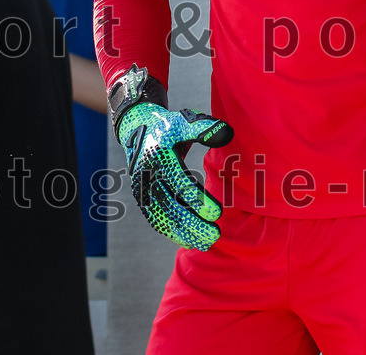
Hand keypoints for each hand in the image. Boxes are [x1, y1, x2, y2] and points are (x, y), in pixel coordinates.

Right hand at [118, 103, 233, 250]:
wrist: (137, 130)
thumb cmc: (169, 128)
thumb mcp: (184, 122)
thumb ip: (204, 128)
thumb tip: (228, 134)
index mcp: (159, 156)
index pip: (179, 183)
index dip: (197, 200)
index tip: (217, 213)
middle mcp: (147, 175)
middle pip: (170, 206)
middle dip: (193, 224)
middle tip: (216, 234)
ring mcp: (142, 189)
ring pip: (163, 218)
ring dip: (184, 233)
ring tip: (206, 243)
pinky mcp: (142, 199)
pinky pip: (157, 220)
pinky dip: (172, 233)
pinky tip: (190, 242)